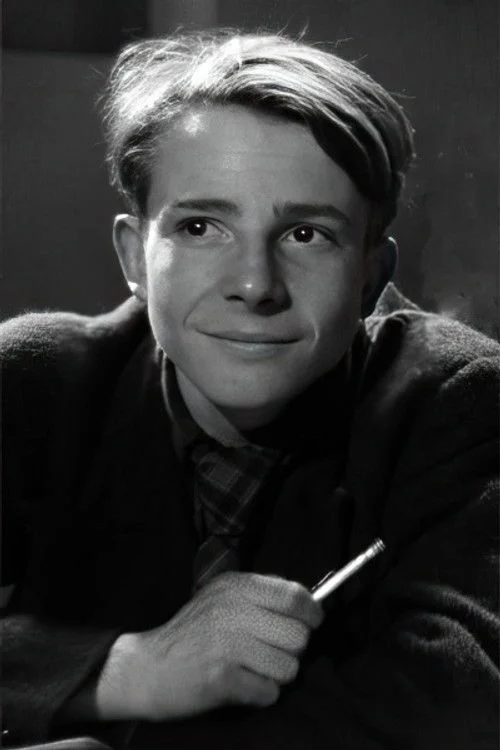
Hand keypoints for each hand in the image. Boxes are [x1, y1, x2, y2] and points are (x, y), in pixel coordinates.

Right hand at [108, 572, 322, 721]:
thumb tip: (307, 602)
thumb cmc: (192, 633)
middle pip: (298, 635)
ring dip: (274, 675)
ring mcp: (227, 644)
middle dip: (291, 650)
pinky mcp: (221, 678)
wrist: (146, 667)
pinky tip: (239, 685)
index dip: (311, 612)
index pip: (294, 595)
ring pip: (288, 667)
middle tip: (269, 652)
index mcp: (236, 587)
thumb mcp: (220, 598)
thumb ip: (259, 595)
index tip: (311, 622)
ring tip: (252, 670)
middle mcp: (232, 610)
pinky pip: (268, 692)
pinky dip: (259, 694)